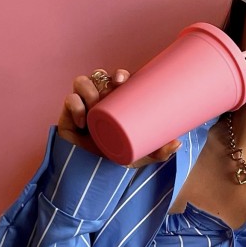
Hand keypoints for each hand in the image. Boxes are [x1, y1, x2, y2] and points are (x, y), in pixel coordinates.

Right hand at [58, 69, 181, 167]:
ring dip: (89, 91)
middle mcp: (99, 98)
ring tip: (95, 108)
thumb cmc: (116, 157)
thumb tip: (177, 142)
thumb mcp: (139, 155)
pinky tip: (82, 120)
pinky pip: (69, 100)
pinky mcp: (67, 113)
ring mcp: (82, 104)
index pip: (118, 80)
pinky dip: (75, 107)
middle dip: (105, 79)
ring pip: (82, 82)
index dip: (121, 74)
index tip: (123, 80)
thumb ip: (158, 152)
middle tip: (113, 89)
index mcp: (117, 102)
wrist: (91, 172)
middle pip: (101, 76)